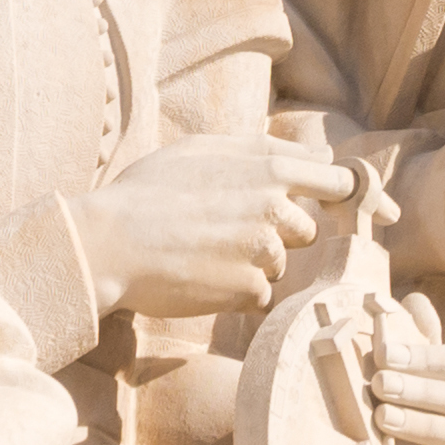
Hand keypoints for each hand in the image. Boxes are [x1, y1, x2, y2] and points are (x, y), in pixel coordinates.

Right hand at [78, 135, 358, 318]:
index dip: (334, 194)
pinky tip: (203, 278)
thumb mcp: (203, 150)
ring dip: (254, 264)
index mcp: (269, 169)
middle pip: (309, 229)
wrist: (107, 243)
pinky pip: (261, 295)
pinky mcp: (247, 290)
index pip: (337, 181)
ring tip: (206, 254)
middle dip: (280, 233)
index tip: (321, 202)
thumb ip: (267, 148)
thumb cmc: (147, 191)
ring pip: (281, 264)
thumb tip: (323, 152)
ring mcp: (263, 252)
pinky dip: (237, 293)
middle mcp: (275, 209)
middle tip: (229, 231)